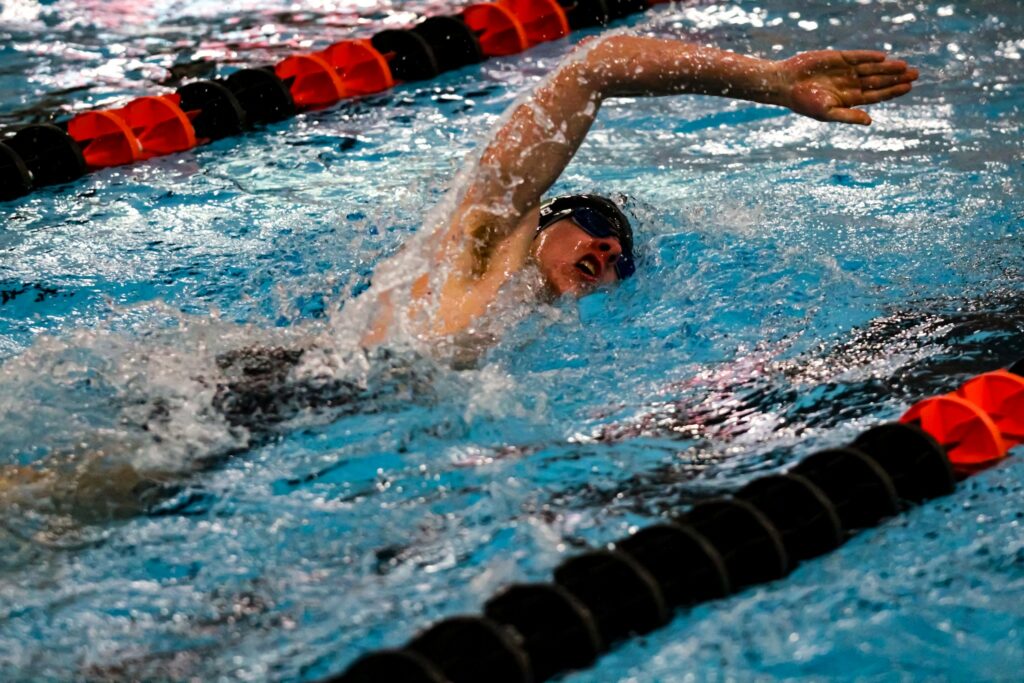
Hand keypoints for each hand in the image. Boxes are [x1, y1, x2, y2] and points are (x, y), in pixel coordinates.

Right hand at [776, 50, 918, 124]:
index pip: (876, 95)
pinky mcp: (839, 58)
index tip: (908, 87)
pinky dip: (869, 57)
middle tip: (916, 74)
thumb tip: (870, 120)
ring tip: (905, 66)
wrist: (785, 85)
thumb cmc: (804, 102)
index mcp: (849, 99)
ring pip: (872, 68)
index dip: (892, 91)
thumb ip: (849, 115)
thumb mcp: (827, 113)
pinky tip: (883, 57)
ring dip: (888, 67)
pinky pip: (858, 57)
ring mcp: (845, 70)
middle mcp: (850, 84)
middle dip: (896, 78)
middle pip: (878, 80)